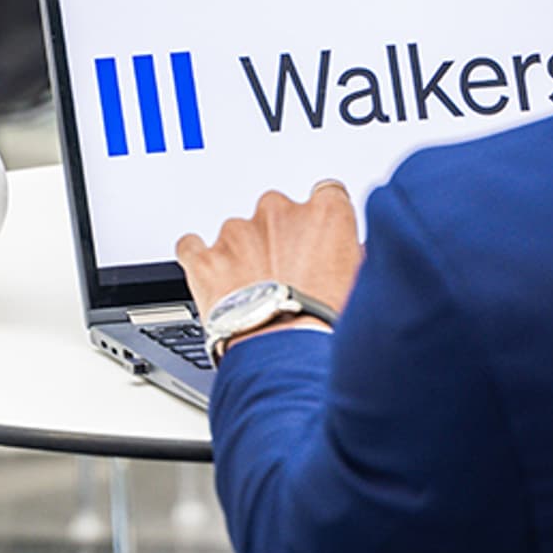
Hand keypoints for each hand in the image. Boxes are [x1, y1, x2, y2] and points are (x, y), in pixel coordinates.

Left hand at [176, 181, 362, 328]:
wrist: (283, 358)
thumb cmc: (324, 326)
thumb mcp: (360, 284)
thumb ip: (352, 254)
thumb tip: (353, 254)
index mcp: (324, 213)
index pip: (326, 195)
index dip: (320, 221)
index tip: (317, 237)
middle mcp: (280, 211)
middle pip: (278, 212)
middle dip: (279, 237)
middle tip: (286, 274)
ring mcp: (239, 232)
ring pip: (238, 233)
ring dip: (243, 254)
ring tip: (253, 292)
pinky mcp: (205, 257)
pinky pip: (192, 246)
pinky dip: (200, 259)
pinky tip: (212, 278)